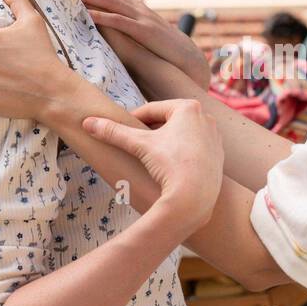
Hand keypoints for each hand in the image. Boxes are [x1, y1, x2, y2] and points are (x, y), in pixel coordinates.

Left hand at [81, 0, 211, 90]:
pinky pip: (121, 21)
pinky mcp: (144, 31)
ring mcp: (141, 18)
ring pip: (112, 3)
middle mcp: (137, 8)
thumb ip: (125, 27)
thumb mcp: (140, 32)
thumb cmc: (160, 47)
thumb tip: (103, 30)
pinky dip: (104, 16)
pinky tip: (90, 15)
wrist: (185, 55)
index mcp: (135, 8)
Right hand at [82, 99, 222, 229]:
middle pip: (168, 121)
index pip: (152, 110)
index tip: (120, 129)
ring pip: (182, 135)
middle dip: (150, 130)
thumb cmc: (169, 165)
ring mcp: (215, 137)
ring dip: (165, 142)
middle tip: (134, 143)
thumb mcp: (139, 145)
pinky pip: (194, 149)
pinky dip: (181, 154)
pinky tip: (169, 167)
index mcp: (188, 107)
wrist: (196, 197)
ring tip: (149, 156)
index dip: (133, 119)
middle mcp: (206, 118)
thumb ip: (114, 132)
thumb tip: (87, 122)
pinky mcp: (219, 155)